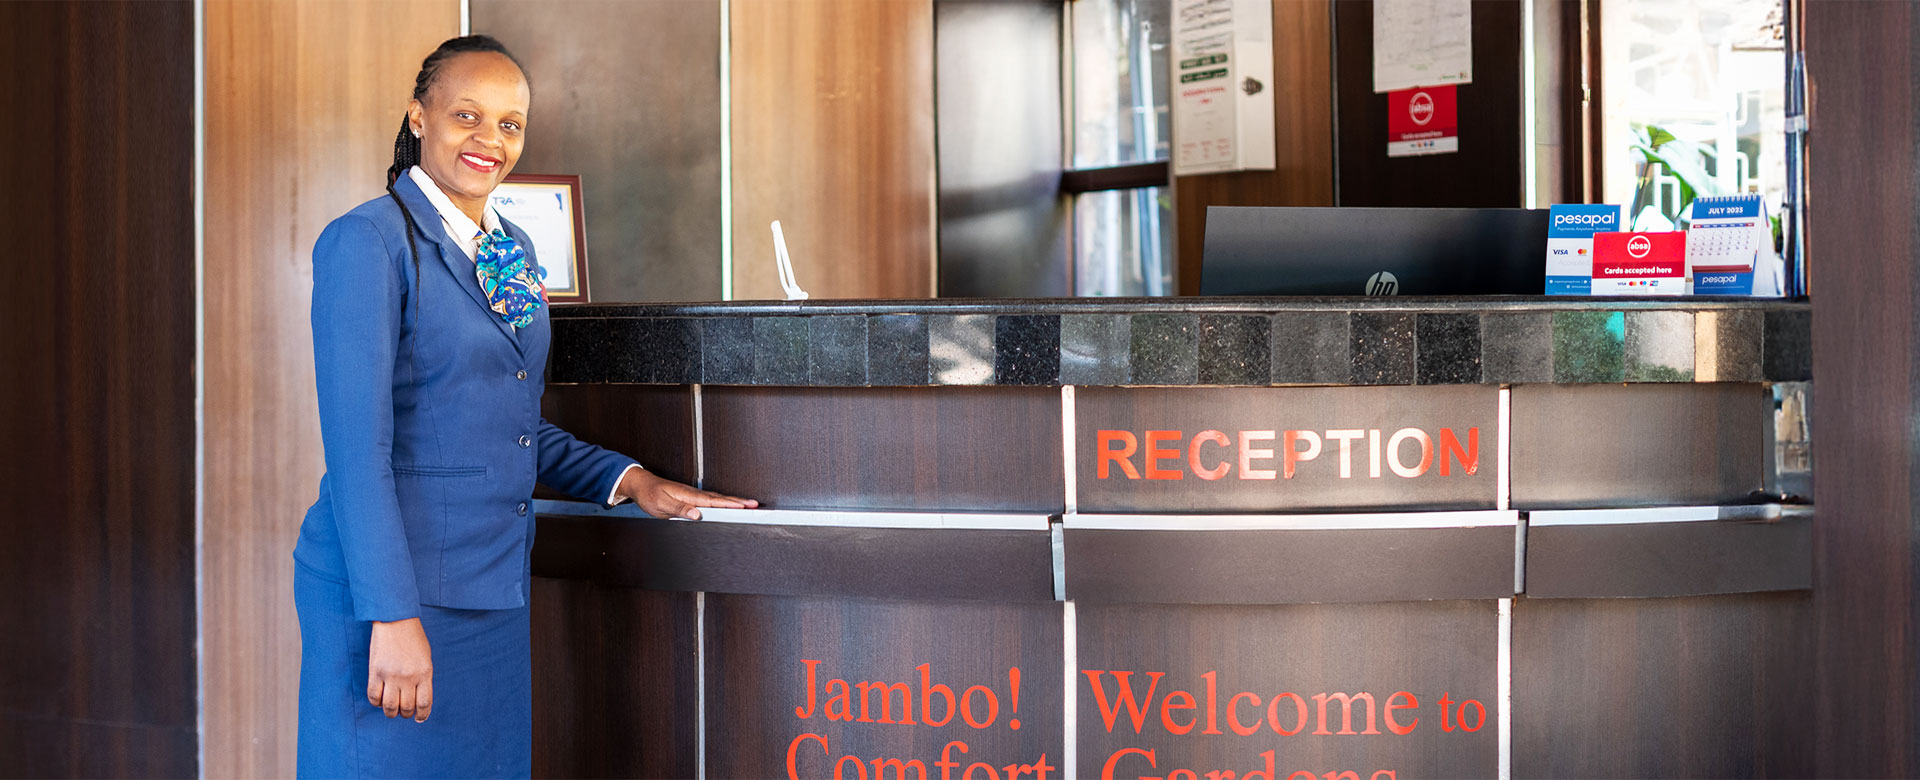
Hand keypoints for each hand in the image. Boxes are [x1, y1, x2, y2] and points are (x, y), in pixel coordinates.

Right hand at [368, 617, 432, 721]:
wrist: (395, 620)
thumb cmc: (413, 638)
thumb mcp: (425, 658)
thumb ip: (423, 677)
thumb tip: (418, 698)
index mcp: (425, 673)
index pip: (425, 702)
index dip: (422, 714)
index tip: (419, 719)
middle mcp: (408, 677)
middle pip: (406, 707)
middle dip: (405, 713)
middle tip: (404, 712)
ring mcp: (391, 675)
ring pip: (390, 706)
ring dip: (391, 712)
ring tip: (392, 711)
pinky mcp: (375, 672)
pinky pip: (373, 696)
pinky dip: (376, 703)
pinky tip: (379, 701)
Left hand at [618, 468, 757, 519]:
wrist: (642, 485)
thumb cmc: (650, 494)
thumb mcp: (661, 505)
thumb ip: (679, 509)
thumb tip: (697, 514)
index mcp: (688, 495)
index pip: (713, 501)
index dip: (730, 504)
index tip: (744, 506)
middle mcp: (693, 494)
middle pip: (720, 498)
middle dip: (739, 501)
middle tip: (754, 505)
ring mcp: (693, 495)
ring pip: (717, 498)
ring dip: (733, 501)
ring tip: (748, 505)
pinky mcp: (691, 497)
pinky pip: (711, 499)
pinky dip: (723, 501)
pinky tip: (728, 504)